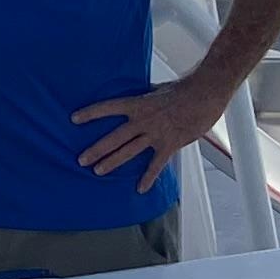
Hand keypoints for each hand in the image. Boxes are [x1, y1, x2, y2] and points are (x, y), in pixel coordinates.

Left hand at [71, 74, 236, 192]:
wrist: (205, 94)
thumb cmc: (183, 90)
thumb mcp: (157, 90)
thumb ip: (143, 98)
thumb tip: (133, 97)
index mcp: (138, 104)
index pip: (109, 107)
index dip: (91, 113)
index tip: (74, 119)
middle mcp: (143, 120)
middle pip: (114, 137)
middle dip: (96, 149)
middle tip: (81, 159)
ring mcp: (155, 133)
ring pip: (129, 151)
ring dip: (112, 162)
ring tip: (97, 171)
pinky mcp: (169, 144)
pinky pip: (156, 164)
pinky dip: (148, 177)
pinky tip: (140, 188)